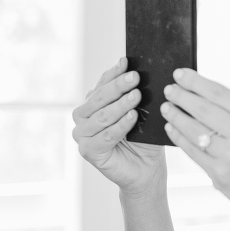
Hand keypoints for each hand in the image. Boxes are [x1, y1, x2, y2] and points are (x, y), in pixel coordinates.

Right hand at [72, 57, 166, 196]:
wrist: (147, 169)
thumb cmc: (144, 139)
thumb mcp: (142, 113)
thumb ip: (135, 96)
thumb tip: (140, 73)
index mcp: (93, 104)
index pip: (102, 84)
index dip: (114, 73)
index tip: (126, 62)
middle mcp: (83, 117)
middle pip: (100, 98)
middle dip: (118, 86)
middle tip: (135, 77)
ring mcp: (82, 134)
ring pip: (102, 116)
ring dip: (120, 105)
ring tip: (136, 96)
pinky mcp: (88, 151)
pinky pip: (105, 136)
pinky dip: (120, 126)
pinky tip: (133, 117)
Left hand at [160, 68, 229, 219]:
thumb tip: (208, 94)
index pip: (220, 93)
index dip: (196, 82)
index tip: (181, 74)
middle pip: (203, 109)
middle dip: (181, 96)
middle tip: (169, 89)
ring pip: (194, 130)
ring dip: (176, 116)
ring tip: (167, 108)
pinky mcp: (219, 174)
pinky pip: (192, 151)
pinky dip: (179, 137)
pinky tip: (172, 128)